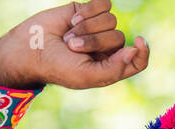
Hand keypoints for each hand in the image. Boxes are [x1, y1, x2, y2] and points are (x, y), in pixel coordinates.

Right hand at [0, 0, 148, 90]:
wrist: (32, 47)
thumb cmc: (59, 67)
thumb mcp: (87, 76)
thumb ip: (114, 69)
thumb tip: (134, 50)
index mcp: (111, 67)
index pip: (137, 60)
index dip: (142, 52)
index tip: (138, 42)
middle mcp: (107, 48)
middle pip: (118, 38)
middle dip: (94, 41)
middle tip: (72, 47)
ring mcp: (98, 28)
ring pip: (111, 20)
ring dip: (87, 28)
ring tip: (68, 37)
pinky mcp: (89, 11)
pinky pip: (104, 4)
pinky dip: (88, 11)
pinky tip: (73, 20)